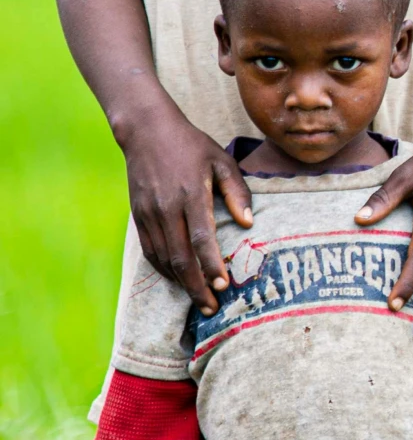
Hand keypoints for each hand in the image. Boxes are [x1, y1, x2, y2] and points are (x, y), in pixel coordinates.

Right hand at [123, 100, 252, 314]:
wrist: (146, 131)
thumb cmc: (191, 145)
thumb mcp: (221, 160)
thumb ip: (237, 191)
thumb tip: (248, 223)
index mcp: (191, 194)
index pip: (202, 239)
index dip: (212, 265)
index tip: (224, 284)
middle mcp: (167, 208)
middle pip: (180, 257)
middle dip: (197, 286)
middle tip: (212, 307)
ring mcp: (149, 213)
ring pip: (163, 259)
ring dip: (180, 283)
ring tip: (199, 299)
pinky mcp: (138, 216)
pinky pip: (151, 251)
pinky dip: (164, 270)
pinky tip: (178, 279)